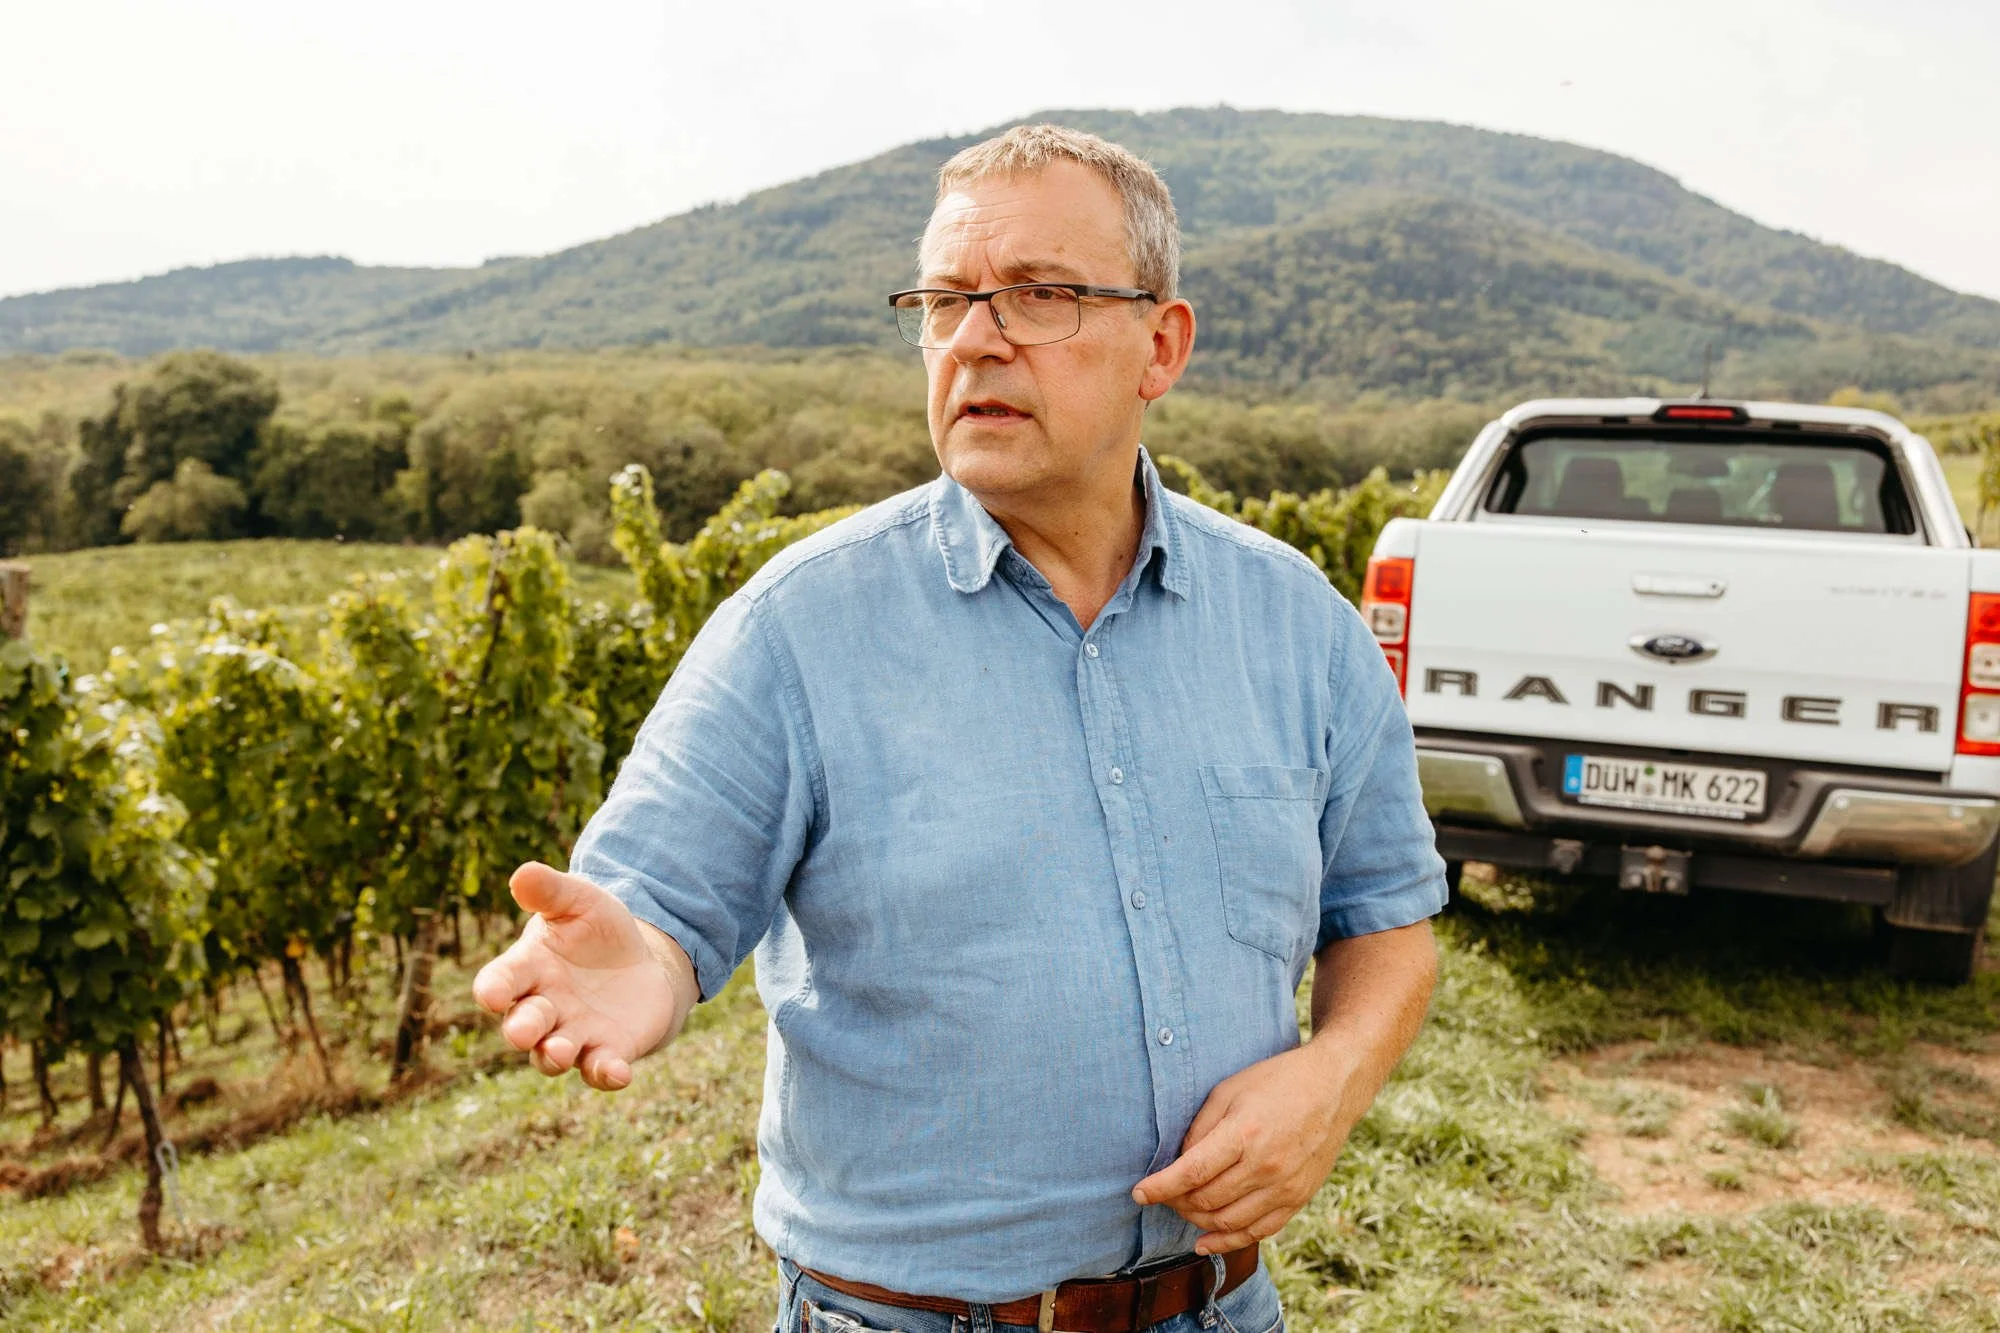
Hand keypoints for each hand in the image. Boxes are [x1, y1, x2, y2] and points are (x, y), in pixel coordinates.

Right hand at [472, 862, 685, 1090]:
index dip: (493, 988)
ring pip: (552, 1055)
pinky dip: (606, 1075)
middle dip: (522, 1029)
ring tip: (562, 1050)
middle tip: (524, 1033)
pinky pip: (601, 1070)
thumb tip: (522, 874)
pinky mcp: (608, 1051)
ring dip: (554, 1055)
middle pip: (523, 1025)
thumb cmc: (597, 929)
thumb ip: (551, 891)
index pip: (501, 980)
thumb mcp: (579, 901)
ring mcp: (574, 1034)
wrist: (641, 962)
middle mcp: (544, 1007)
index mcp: (528, 968)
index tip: (490, 994)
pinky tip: (619, 1073)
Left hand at [1130, 1041, 1358, 1254]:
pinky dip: (1228, 1241)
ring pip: (1228, 1222)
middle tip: (1162, 1194)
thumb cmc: (1275, 1081)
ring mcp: (1285, 1187)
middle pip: (1206, 1201)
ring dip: (1197, 1221)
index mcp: (1245, 1134)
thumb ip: (1200, 1129)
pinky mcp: (1298, 1199)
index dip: (1160, 1187)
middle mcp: (1266, 1167)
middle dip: (1176, 1201)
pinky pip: (1258, 1231)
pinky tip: (1204, 1242)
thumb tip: (1178, 1163)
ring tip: (1181, 1208)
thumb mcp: (1228, 1091)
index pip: (1191, 1173)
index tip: (1139, 1193)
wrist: (1333, 1087)